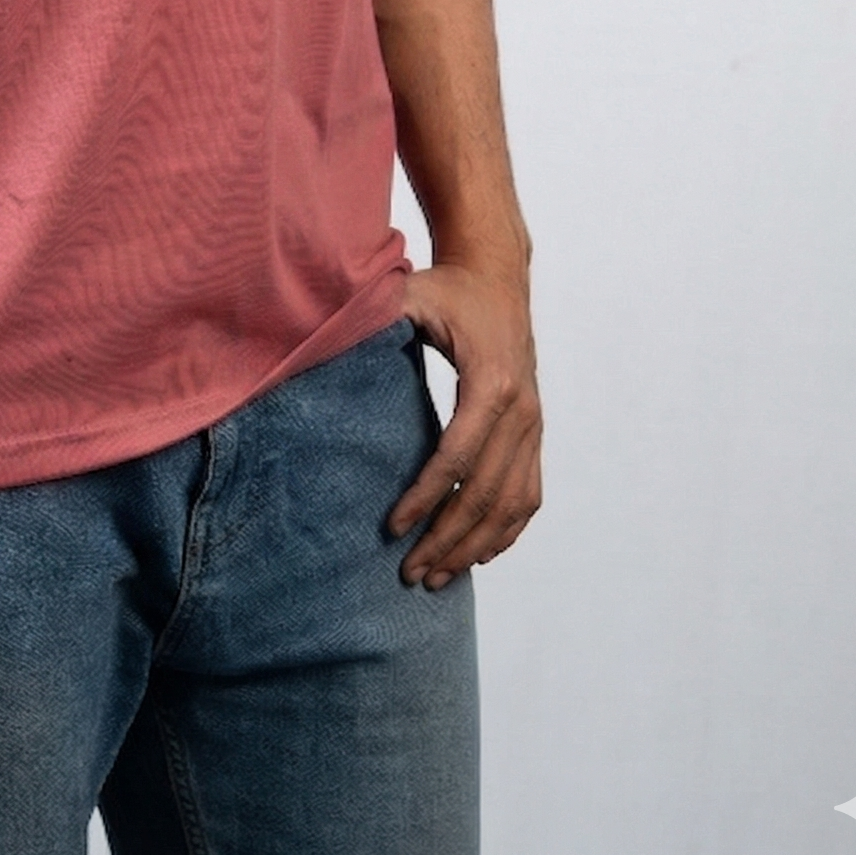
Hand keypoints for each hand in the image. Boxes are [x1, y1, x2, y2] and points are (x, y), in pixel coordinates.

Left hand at [388, 260, 541, 588]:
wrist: (498, 277)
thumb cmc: (448, 289)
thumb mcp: (411, 295)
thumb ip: (375, 318)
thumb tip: (319, 340)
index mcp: (491, 382)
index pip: (457, 455)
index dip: (426, 496)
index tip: (393, 527)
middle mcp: (522, 410)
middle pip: (486, 492)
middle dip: (448, 537)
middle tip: (410, 572)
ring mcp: (534, 424)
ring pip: (513, 504)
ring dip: (477, 546)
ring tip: (438, 576)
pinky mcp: (536, 432)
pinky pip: (530, 494)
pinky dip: (508, 531)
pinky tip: (479, 555)